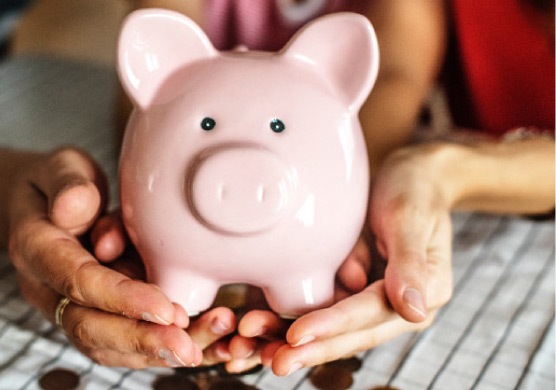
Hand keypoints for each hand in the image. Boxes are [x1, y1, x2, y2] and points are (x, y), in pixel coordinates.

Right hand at [6, 147, 201, 367]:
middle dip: (141, 341)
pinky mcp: (94, 316)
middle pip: (88, 328)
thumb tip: (77, 204)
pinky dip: (159, 349)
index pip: (77, 281)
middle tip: (187, 348)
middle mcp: (47, 289)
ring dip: (155, 351)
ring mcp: (68, 308)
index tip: (164, 308)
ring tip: (202, 348)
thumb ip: (68, 182)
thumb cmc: (60, 183)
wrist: (46, 204)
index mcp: (35, 249)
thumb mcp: (60, 167)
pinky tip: (199, 346)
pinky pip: (122, 343)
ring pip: (106, 345)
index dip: (121, 298)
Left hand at [234, 145, 454, 375]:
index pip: (370, 313)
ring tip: (253, 351)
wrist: (406, 173)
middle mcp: (394, 306)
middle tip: (273, 361)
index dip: (333, 325)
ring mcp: (367, 301)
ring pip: (327, 330)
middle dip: (309, 349)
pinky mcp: (344, 292)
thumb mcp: (411, 218)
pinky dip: (286, 322)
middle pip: (347, 333)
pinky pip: (315, 312)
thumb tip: (414, 311)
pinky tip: (256, 333)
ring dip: (290, 341)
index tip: (297, 335)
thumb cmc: (412, 189)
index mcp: (421, 294)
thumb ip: (409, 264)